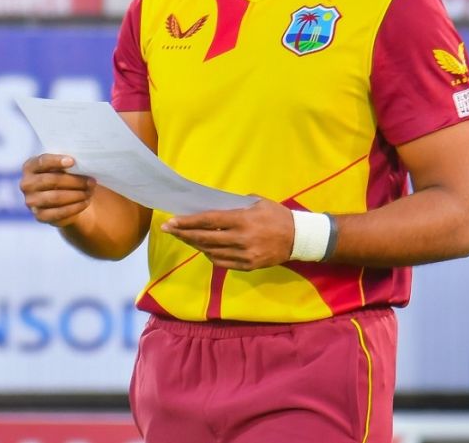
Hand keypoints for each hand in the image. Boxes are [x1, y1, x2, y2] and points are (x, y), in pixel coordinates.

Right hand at [20, 154, 95, 226]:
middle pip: (52, 180)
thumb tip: (81, 163)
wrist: (59, 199)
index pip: (41, 162)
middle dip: (74, 181)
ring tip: (90, 192)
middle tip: (91, 181)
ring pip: (56, 197)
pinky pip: (59, 212)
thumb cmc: (61, 176)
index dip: (56, 161)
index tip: (73, 161)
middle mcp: (26, 184)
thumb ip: (65, 164)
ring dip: (77, 194)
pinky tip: (85, 202)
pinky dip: (75, 207)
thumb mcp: (60, 167)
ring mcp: (31, 202)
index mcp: (29, 167)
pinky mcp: (39, 216)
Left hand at [160, 197, 293, 270]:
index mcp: (242, 220)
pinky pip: (222, 263)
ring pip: (211, 252)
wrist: (299, 238)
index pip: (208, 221)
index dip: (187, 222)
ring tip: (184, 237)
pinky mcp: (249, 266)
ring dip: (195, 245)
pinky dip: (210, 255)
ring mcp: (245, 255)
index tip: (171, 221)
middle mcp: (241, 239)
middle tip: (168, 230)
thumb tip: (214, 205)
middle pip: (205, 238)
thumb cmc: (278, 216)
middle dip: (183, 234)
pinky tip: (204, 249)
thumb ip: (235, 204)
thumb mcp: (258, 203)